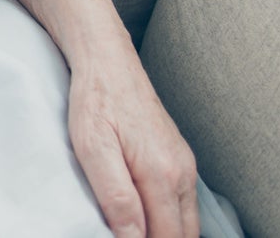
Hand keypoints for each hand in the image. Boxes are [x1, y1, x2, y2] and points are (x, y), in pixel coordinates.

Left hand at [67, 55, 197, 237]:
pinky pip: (182, 203)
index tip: (118, 237)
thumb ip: (116, 196)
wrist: (107, 59)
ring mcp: (184, 165)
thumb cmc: (95, 99)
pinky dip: (168, 217)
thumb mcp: (93, 147)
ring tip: (131, 227)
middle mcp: (182, 172)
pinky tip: (143, 213)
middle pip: (182, 235)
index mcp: (162, 174)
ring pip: (186, 222)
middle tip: (123, 233)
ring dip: (165, 232)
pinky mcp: (179, 158)